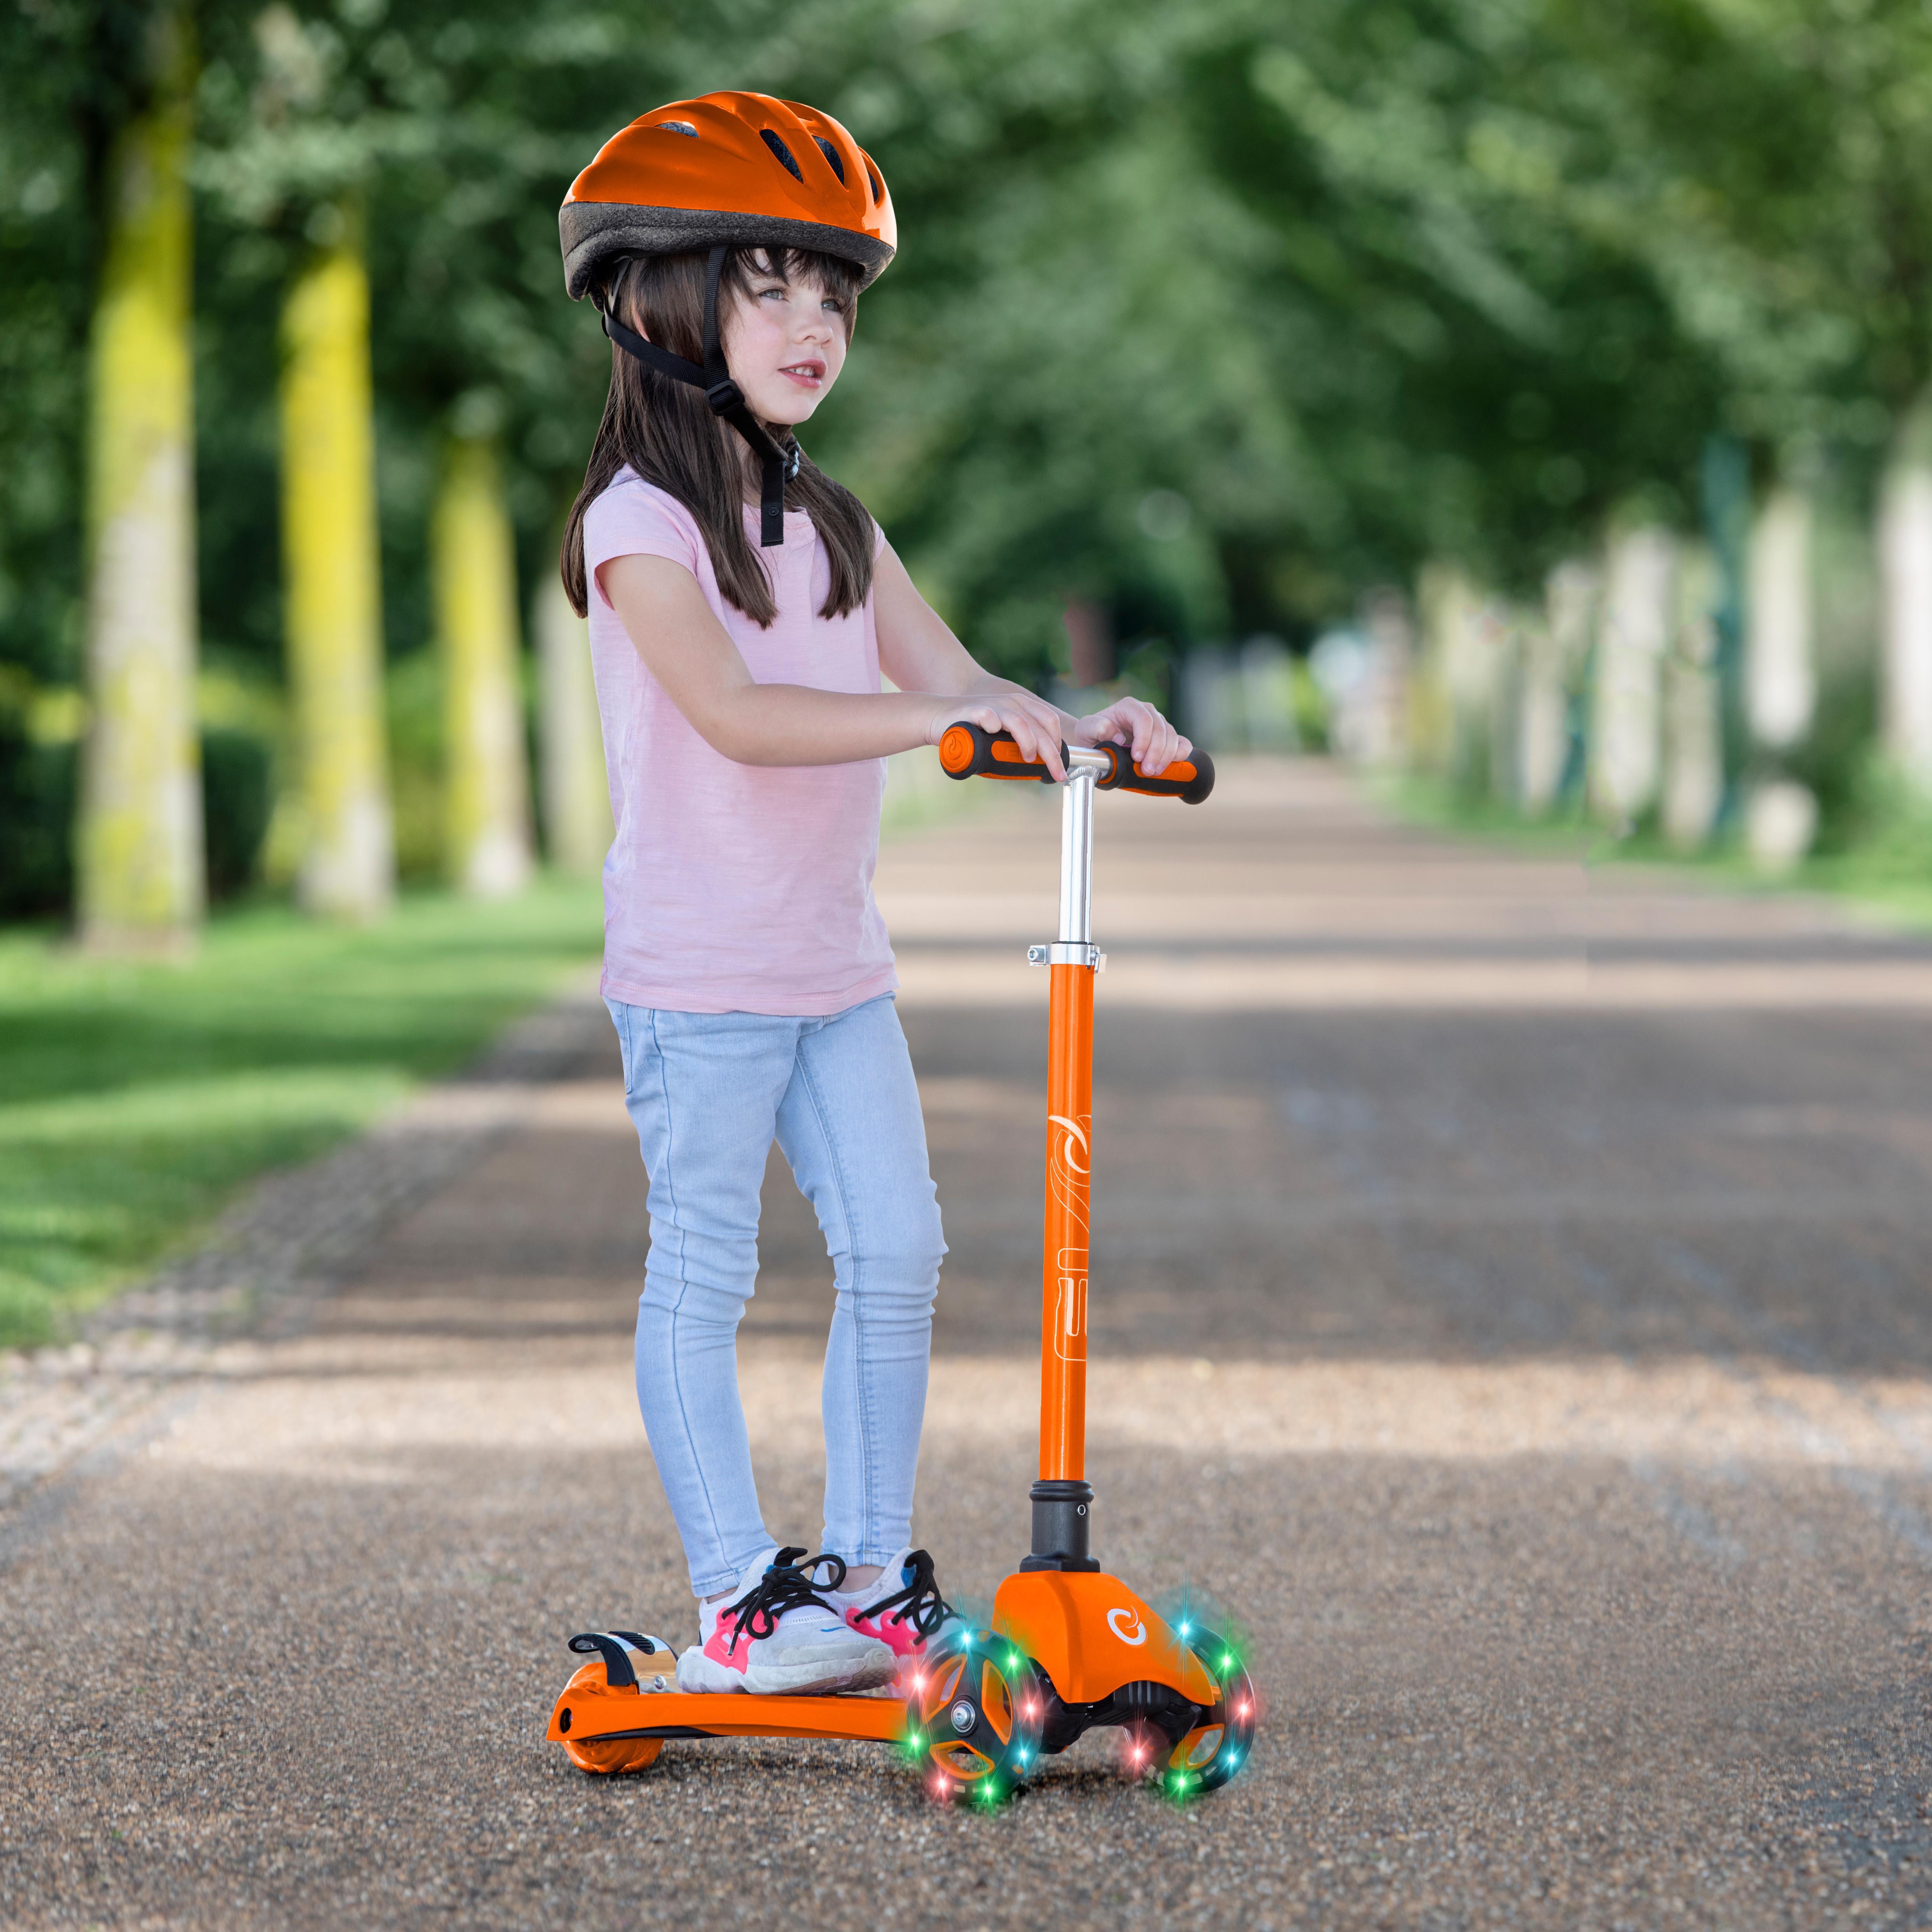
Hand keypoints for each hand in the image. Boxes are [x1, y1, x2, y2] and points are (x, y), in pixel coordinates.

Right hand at [928, 691, 1068, 779]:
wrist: (939, 718)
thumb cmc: (973, 730)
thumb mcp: (1002, 733)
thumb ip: (1019, 742)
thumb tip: (1040, 765)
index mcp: (1021, 705)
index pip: (1050, 721)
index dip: (1058, 743)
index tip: (1060, 765)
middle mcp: (1011, 702)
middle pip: (1039, 727)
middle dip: (1051, 753)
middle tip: (1057, 773)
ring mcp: (993, 705)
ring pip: (1020, 723)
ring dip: (1028, 744)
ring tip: (1028, 759)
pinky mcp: (974, 710)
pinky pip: (989, 719)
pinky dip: (995, 729)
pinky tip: (994, 738)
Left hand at [1074, 696, 1190, 776]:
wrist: (1096, 743)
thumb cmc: (1091, 735)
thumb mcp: (1086, 729)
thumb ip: (1097, 727)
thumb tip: (1118, 735)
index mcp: (1129, 707)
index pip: (1144, 719)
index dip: (1144, 739)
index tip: (1136, 757)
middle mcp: (1147, 712)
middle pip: (1160, 729)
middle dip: (1156, 752)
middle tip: (1147, 771)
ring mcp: (1159, 724)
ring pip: (1172, 737)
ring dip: (1166, 757)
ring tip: (1153, 772)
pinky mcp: (1166, 737)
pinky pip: (1182, 742)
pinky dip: (1180, 754)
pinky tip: (1173, 764)